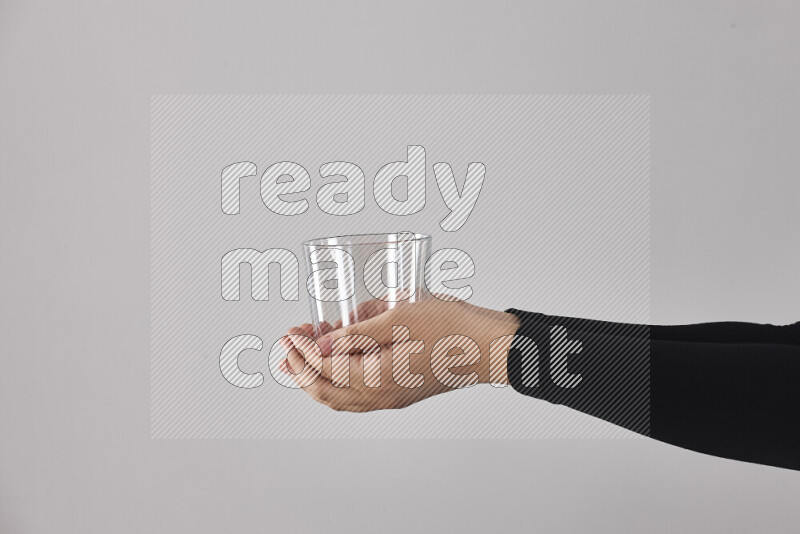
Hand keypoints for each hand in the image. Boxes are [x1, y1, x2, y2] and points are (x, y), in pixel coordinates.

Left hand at [279, 299, 519, 411]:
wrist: (489, 347)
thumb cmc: (452, 328)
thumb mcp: (400, 318)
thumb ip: (357, 332)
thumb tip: (322, 343)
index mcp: (377, 378)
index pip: (324, 368)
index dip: (301, 350)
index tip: (291, 331)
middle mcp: (381, 395)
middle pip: (325, 391)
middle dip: (300, 368)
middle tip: (288, 345)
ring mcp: (391, 398)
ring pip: (340, 398)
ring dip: (316, 379)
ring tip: (300, 361)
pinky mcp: (401, 393)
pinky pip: (358, 397)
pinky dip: (338, 384)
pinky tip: (337, 367)